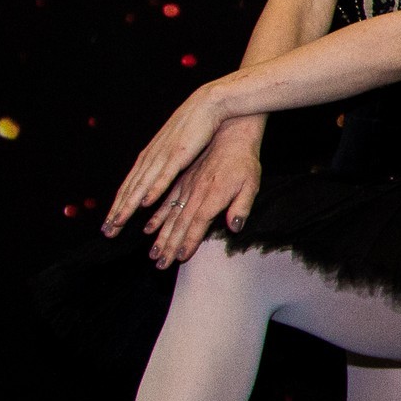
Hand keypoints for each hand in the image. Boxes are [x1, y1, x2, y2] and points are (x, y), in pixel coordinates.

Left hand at [103, 81, 231, 249]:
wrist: (208, 104)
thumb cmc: (194, 126)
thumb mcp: (174, 148)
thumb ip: (165, 165)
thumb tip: (158, 179)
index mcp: (150, 157)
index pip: (129, 186)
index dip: (119, 206)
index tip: (110, 224)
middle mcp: (151, 158)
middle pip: (130, 189)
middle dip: (117, 212)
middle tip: (107, 232)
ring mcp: (162, 156)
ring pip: (141, 185)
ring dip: (128, 205)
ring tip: (118, 223)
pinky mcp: (178, 154)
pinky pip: (163, 175)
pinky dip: (152, 189)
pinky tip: (145, 203)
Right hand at [138, 116, 266, 263]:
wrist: (230, 135)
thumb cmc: (244, 162)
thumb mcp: (251, 183)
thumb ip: (241, 206)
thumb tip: (235, 226)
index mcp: (211, 196)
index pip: (198, 225)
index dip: (189, 242)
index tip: (180, 258)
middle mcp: (194, 194)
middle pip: (179, 225)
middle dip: (169, 246)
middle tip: (160, 264)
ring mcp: (185, 188)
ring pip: (169, 217)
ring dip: (160, 236)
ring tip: (153, 254)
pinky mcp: (181, 182)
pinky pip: (166, 202)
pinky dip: (157, 216)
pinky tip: (149, 228)